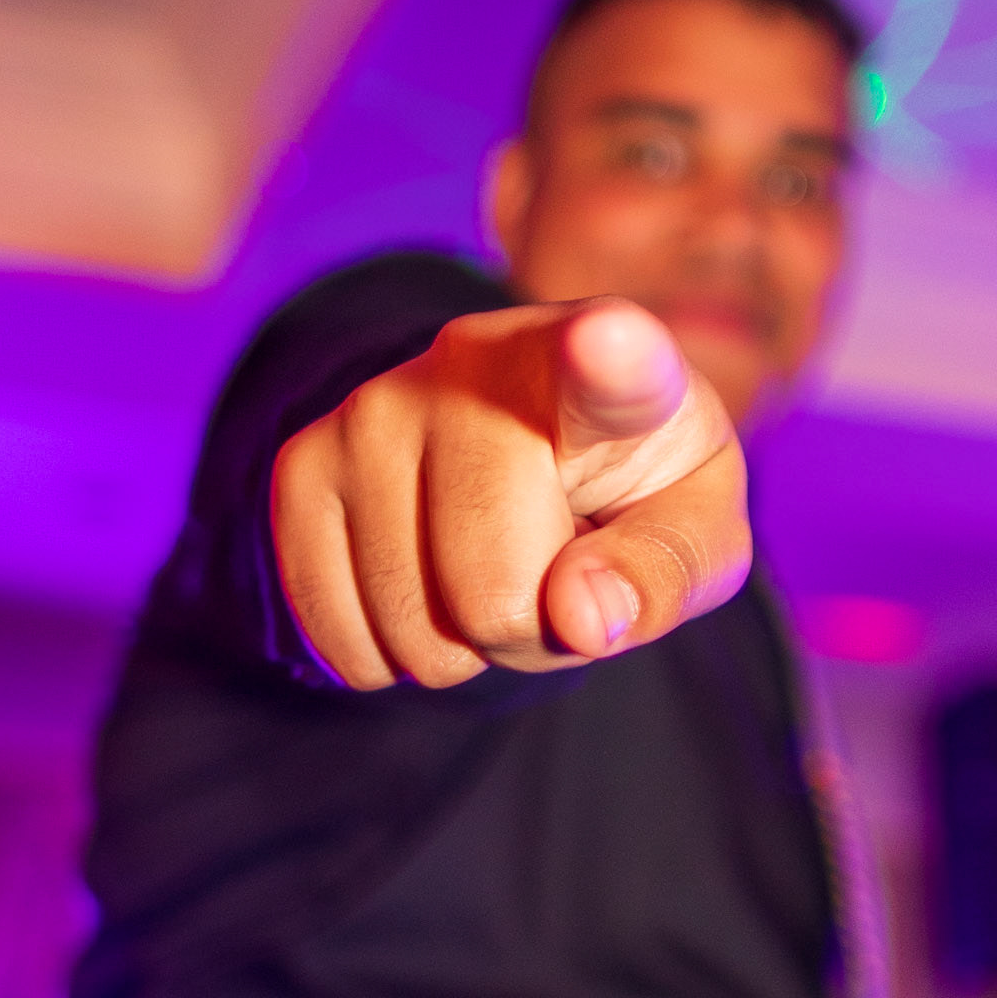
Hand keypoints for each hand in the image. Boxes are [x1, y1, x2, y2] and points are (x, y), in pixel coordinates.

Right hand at [270, 298, 750, 688]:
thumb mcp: (694, 530)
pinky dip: (386, 656)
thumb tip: (581, 619)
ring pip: (412, 627)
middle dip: (531, 632)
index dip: (612, 359)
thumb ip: (664, 574)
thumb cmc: (631, 488)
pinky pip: (338, 635)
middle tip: (553, 577)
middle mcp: (474, 364)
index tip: (611, 341)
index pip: (613, 368)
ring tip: (489, 565)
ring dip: (460, 648)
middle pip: (494, 592)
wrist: (523, 447)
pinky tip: (422, 586)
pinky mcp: (301, 463)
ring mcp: (371, 409)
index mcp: (603, 370)